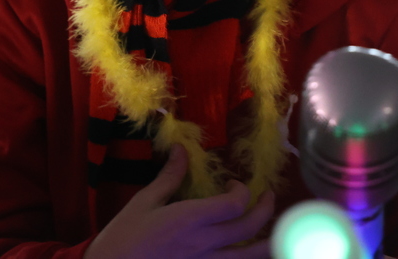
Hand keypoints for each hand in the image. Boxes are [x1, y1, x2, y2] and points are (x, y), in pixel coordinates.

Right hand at [84, 145, 275, 258]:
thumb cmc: (124, 236)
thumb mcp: (144, 202)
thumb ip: (169, 177)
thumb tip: (182, 150)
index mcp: (190, 219)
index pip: (235, 204)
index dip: (243, 191)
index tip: (234, 184)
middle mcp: (204, 244)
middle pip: (250, 228)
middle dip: (265, 210)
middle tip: (268, 198)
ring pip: (250, 257)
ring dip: (268, 242)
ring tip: (273, 231)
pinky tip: (246, 252)